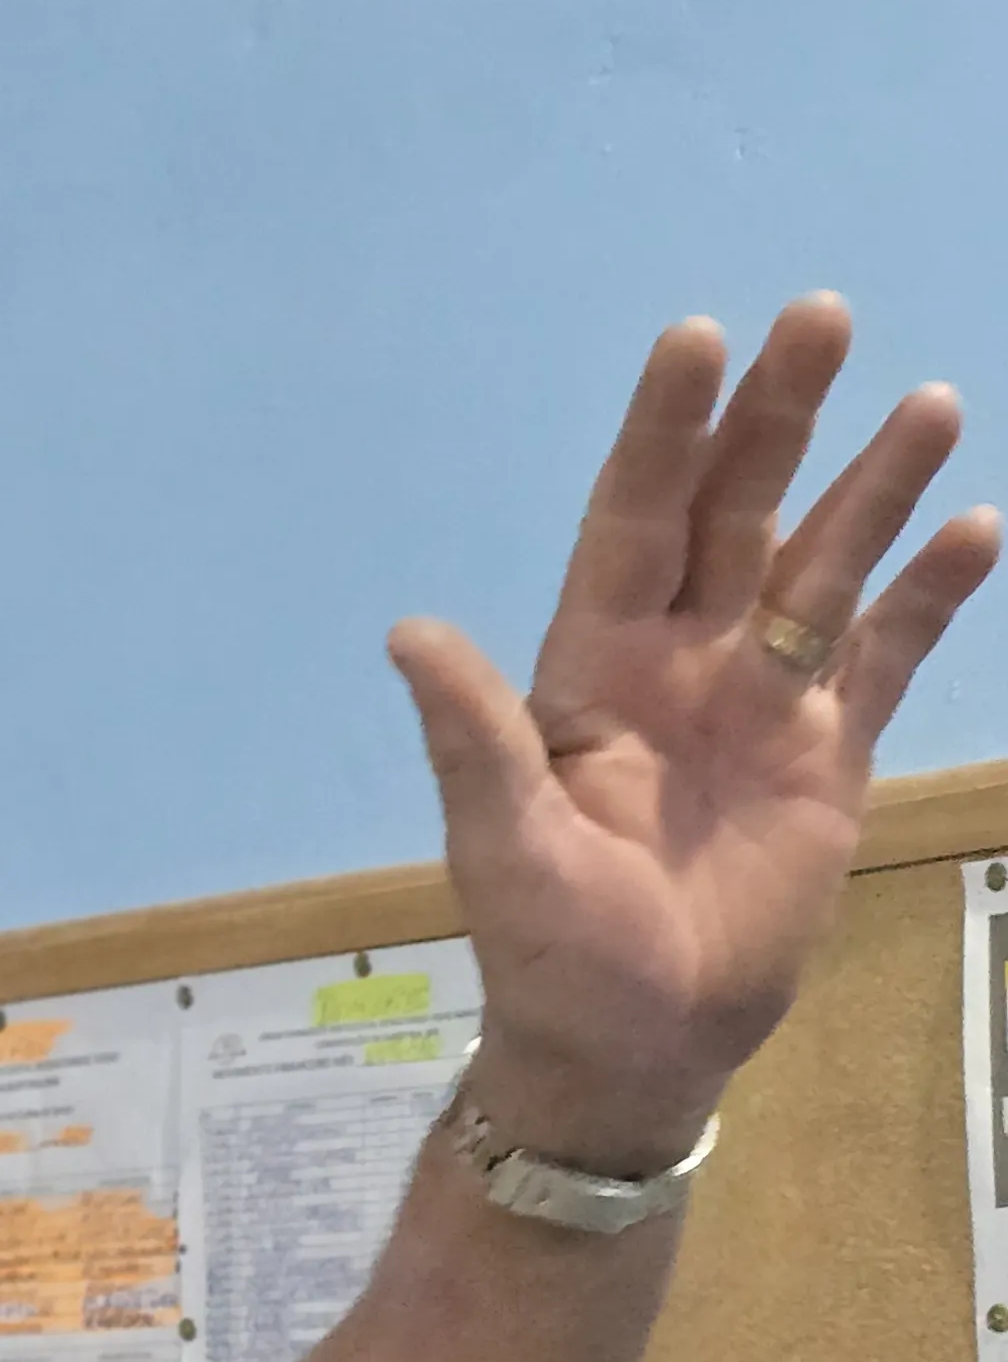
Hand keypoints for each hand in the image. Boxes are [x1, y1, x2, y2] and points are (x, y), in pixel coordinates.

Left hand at [389, 296, 996, 1170]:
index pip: (633, 522)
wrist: (632, 1047)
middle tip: (821, 314)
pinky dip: (932, 595)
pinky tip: (975, 526)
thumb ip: (474, 735)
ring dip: (872, 487)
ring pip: (822, 566)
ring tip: (929, 400)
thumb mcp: (502, 845)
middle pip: (734, 514)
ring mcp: (759, 704)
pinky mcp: (827, 756)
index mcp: (589, 671)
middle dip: (775, 419)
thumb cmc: (551, 955)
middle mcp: (677, 664)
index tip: (697, 337)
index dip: (663, 434)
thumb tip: (411, 631)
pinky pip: (885, 655)